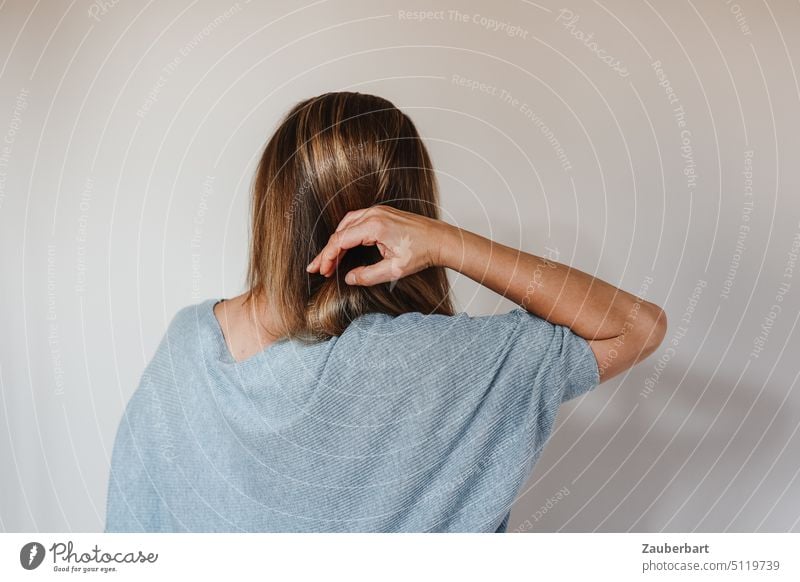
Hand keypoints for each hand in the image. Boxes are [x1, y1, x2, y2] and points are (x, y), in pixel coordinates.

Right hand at [306, 205, 450, 285]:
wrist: (440, 240)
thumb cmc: (421, 253)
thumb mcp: (393, 270)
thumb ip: (367, 276)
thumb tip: (348, 278)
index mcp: (374, 226)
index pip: (340, 240)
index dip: (326, 257)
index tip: (320, 270)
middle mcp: (373, 214)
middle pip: (340, 232)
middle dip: (327, 251)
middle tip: (317, 269)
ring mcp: (378, 211)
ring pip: (346, 225)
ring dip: (336, 243)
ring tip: (329, 261)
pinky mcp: (382, 213)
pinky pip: (356, 222)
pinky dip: (347, 235)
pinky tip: (344, 248)